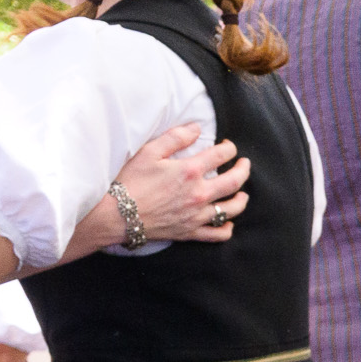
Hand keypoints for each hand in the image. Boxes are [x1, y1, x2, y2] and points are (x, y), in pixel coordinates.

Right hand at [83, 122, 250, 256]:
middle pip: (234, 182)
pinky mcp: (190, 232)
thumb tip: (196, 128)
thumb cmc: (129, 181)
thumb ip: (175, 137)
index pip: (221, 155)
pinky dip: (226, 228)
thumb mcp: (149, 152)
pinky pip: (216, 234)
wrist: (115, 215)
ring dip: (241, 200)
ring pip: (231, 209)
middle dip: (244, 170)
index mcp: (190, 171)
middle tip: (245, 164)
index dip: (229, 148)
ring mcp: (196, 215)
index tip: (228, 146)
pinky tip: (228, 223)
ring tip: (243, 194)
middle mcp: (199, 194)